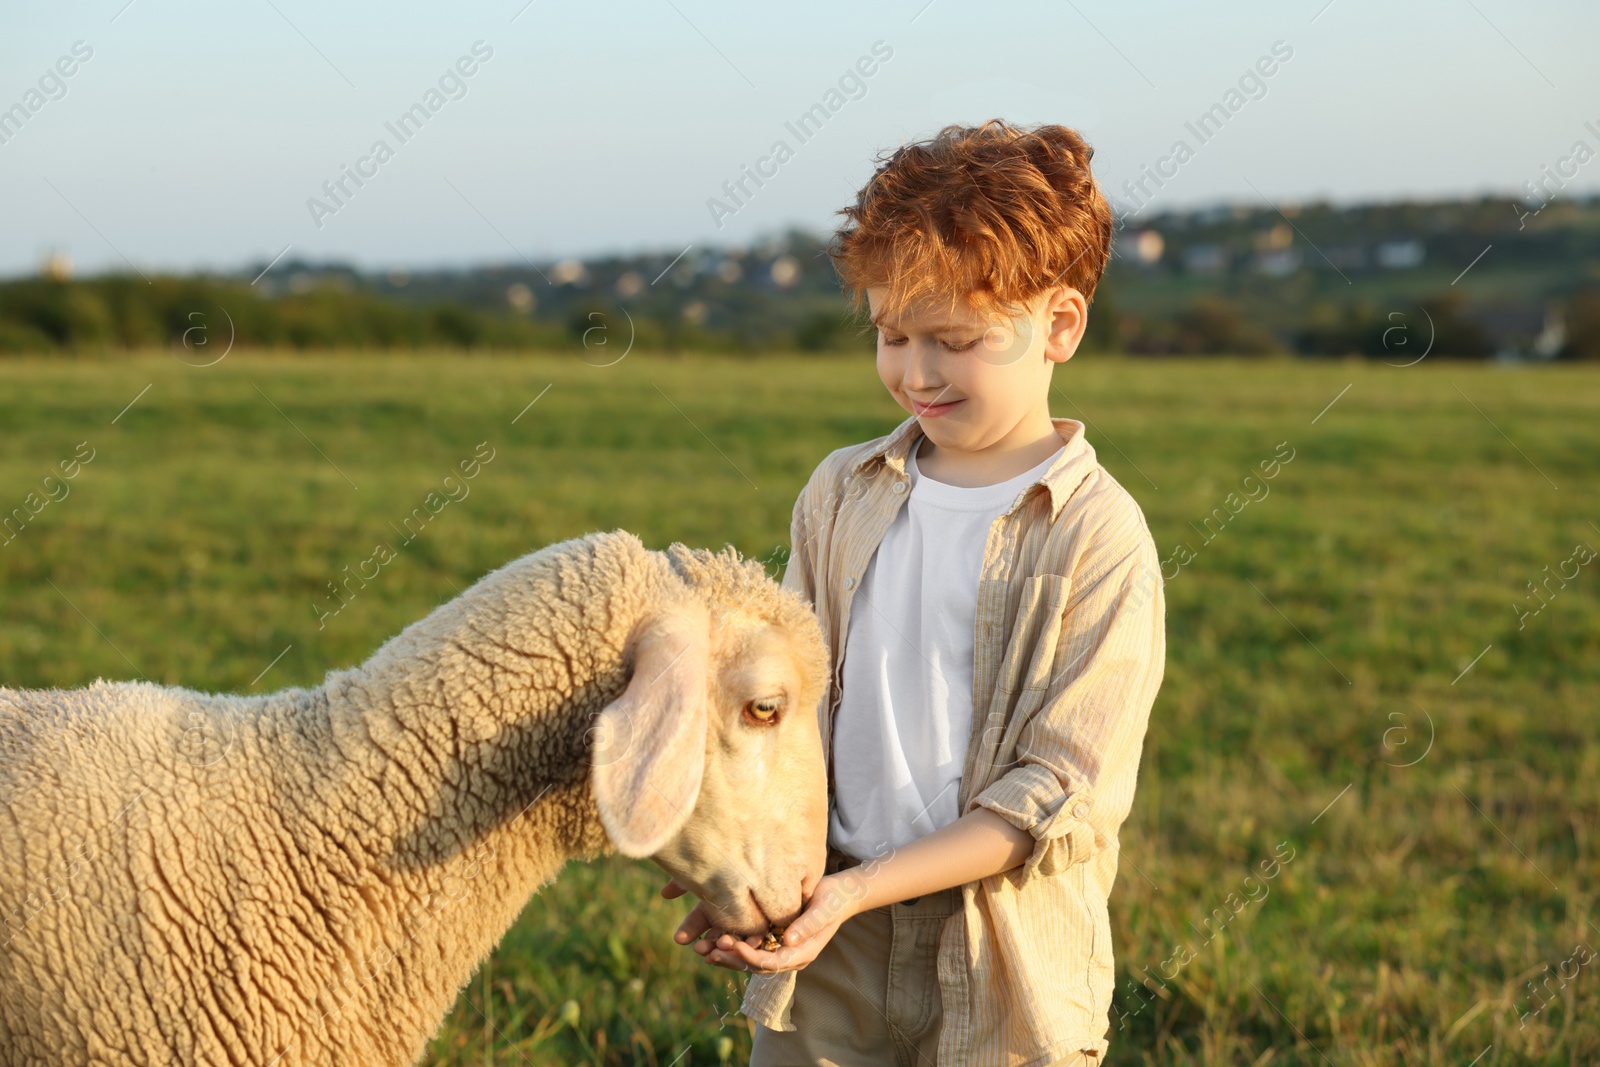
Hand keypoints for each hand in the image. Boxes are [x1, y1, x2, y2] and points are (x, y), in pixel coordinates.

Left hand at [671, 871, 867, 973]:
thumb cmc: (834, 899)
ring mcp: (780, 950)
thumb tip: (788, 941)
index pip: (771, 963)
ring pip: (749, 959)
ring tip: (702, 949)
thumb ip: (808, 925)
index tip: (730, 945)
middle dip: (731, 959)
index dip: (749, 957)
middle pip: (755, 966)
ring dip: (726, 956)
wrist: (839, 895)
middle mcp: (789, 957)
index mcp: (802, 954)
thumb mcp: (825, 909)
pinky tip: (712, 938)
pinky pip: (750, 947)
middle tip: (708, 950)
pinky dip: (732, 945)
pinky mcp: (773, 939)